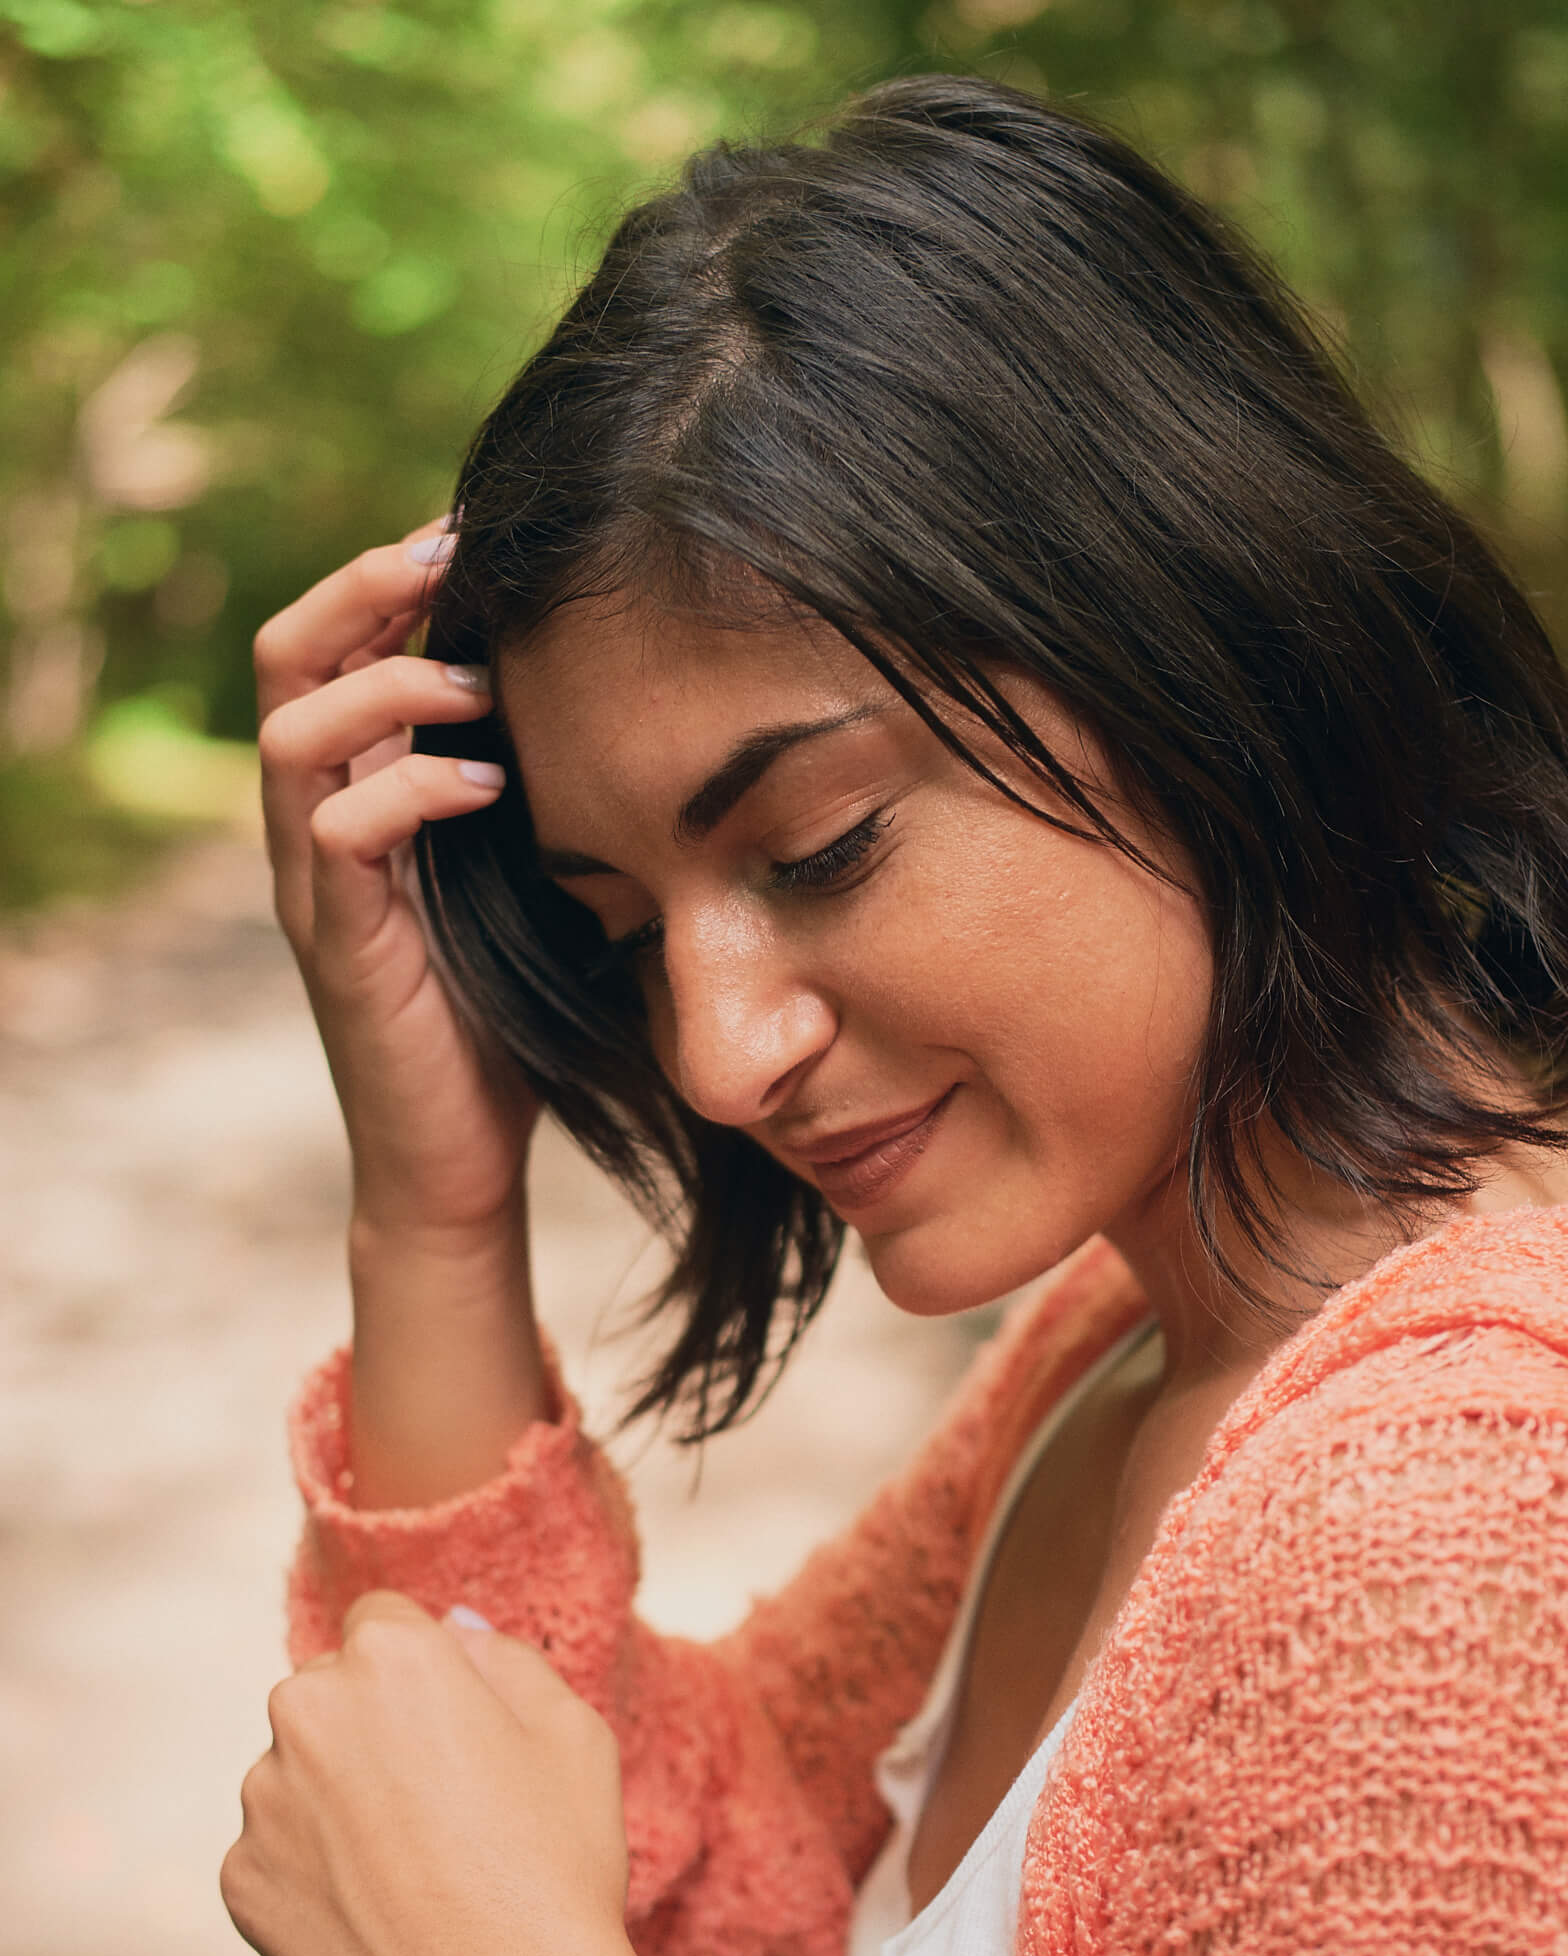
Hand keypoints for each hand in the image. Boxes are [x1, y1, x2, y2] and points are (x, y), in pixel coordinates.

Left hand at [221, 1594, 680, 1955]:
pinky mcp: (242, 1881)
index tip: (458, 1727)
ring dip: (341, 1803)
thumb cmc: (556, 1869)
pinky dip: (320, 1877)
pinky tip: (384, 1919)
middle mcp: (306, 1710)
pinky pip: (280, 1855)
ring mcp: (263, 1800)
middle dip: (374, 1729)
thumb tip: (454, 1631)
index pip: (385, 1619)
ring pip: (300, 1776)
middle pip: (331, 1693)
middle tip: (447, 1807)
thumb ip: (506, 1659)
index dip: (427, 1672)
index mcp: (391, 1657)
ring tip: (421, 1876)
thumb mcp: (574, 1735)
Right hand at [254, 523, 538, 1245]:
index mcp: (357, 795)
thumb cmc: (508, 1018)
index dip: (388, 578)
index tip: (479, 534)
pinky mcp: (339, 944)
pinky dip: (409, 790)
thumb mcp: (530, 876)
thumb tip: (632, 699)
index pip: (331, 645)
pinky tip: (488, 786)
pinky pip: (338, 832)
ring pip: (293, 732)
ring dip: (386, 686)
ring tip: (477, 684)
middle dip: (364, 590)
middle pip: (284, 657)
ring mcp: (315, 884)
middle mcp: (314, 825)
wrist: (461, 1160)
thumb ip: (540, 790)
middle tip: (452, 553)